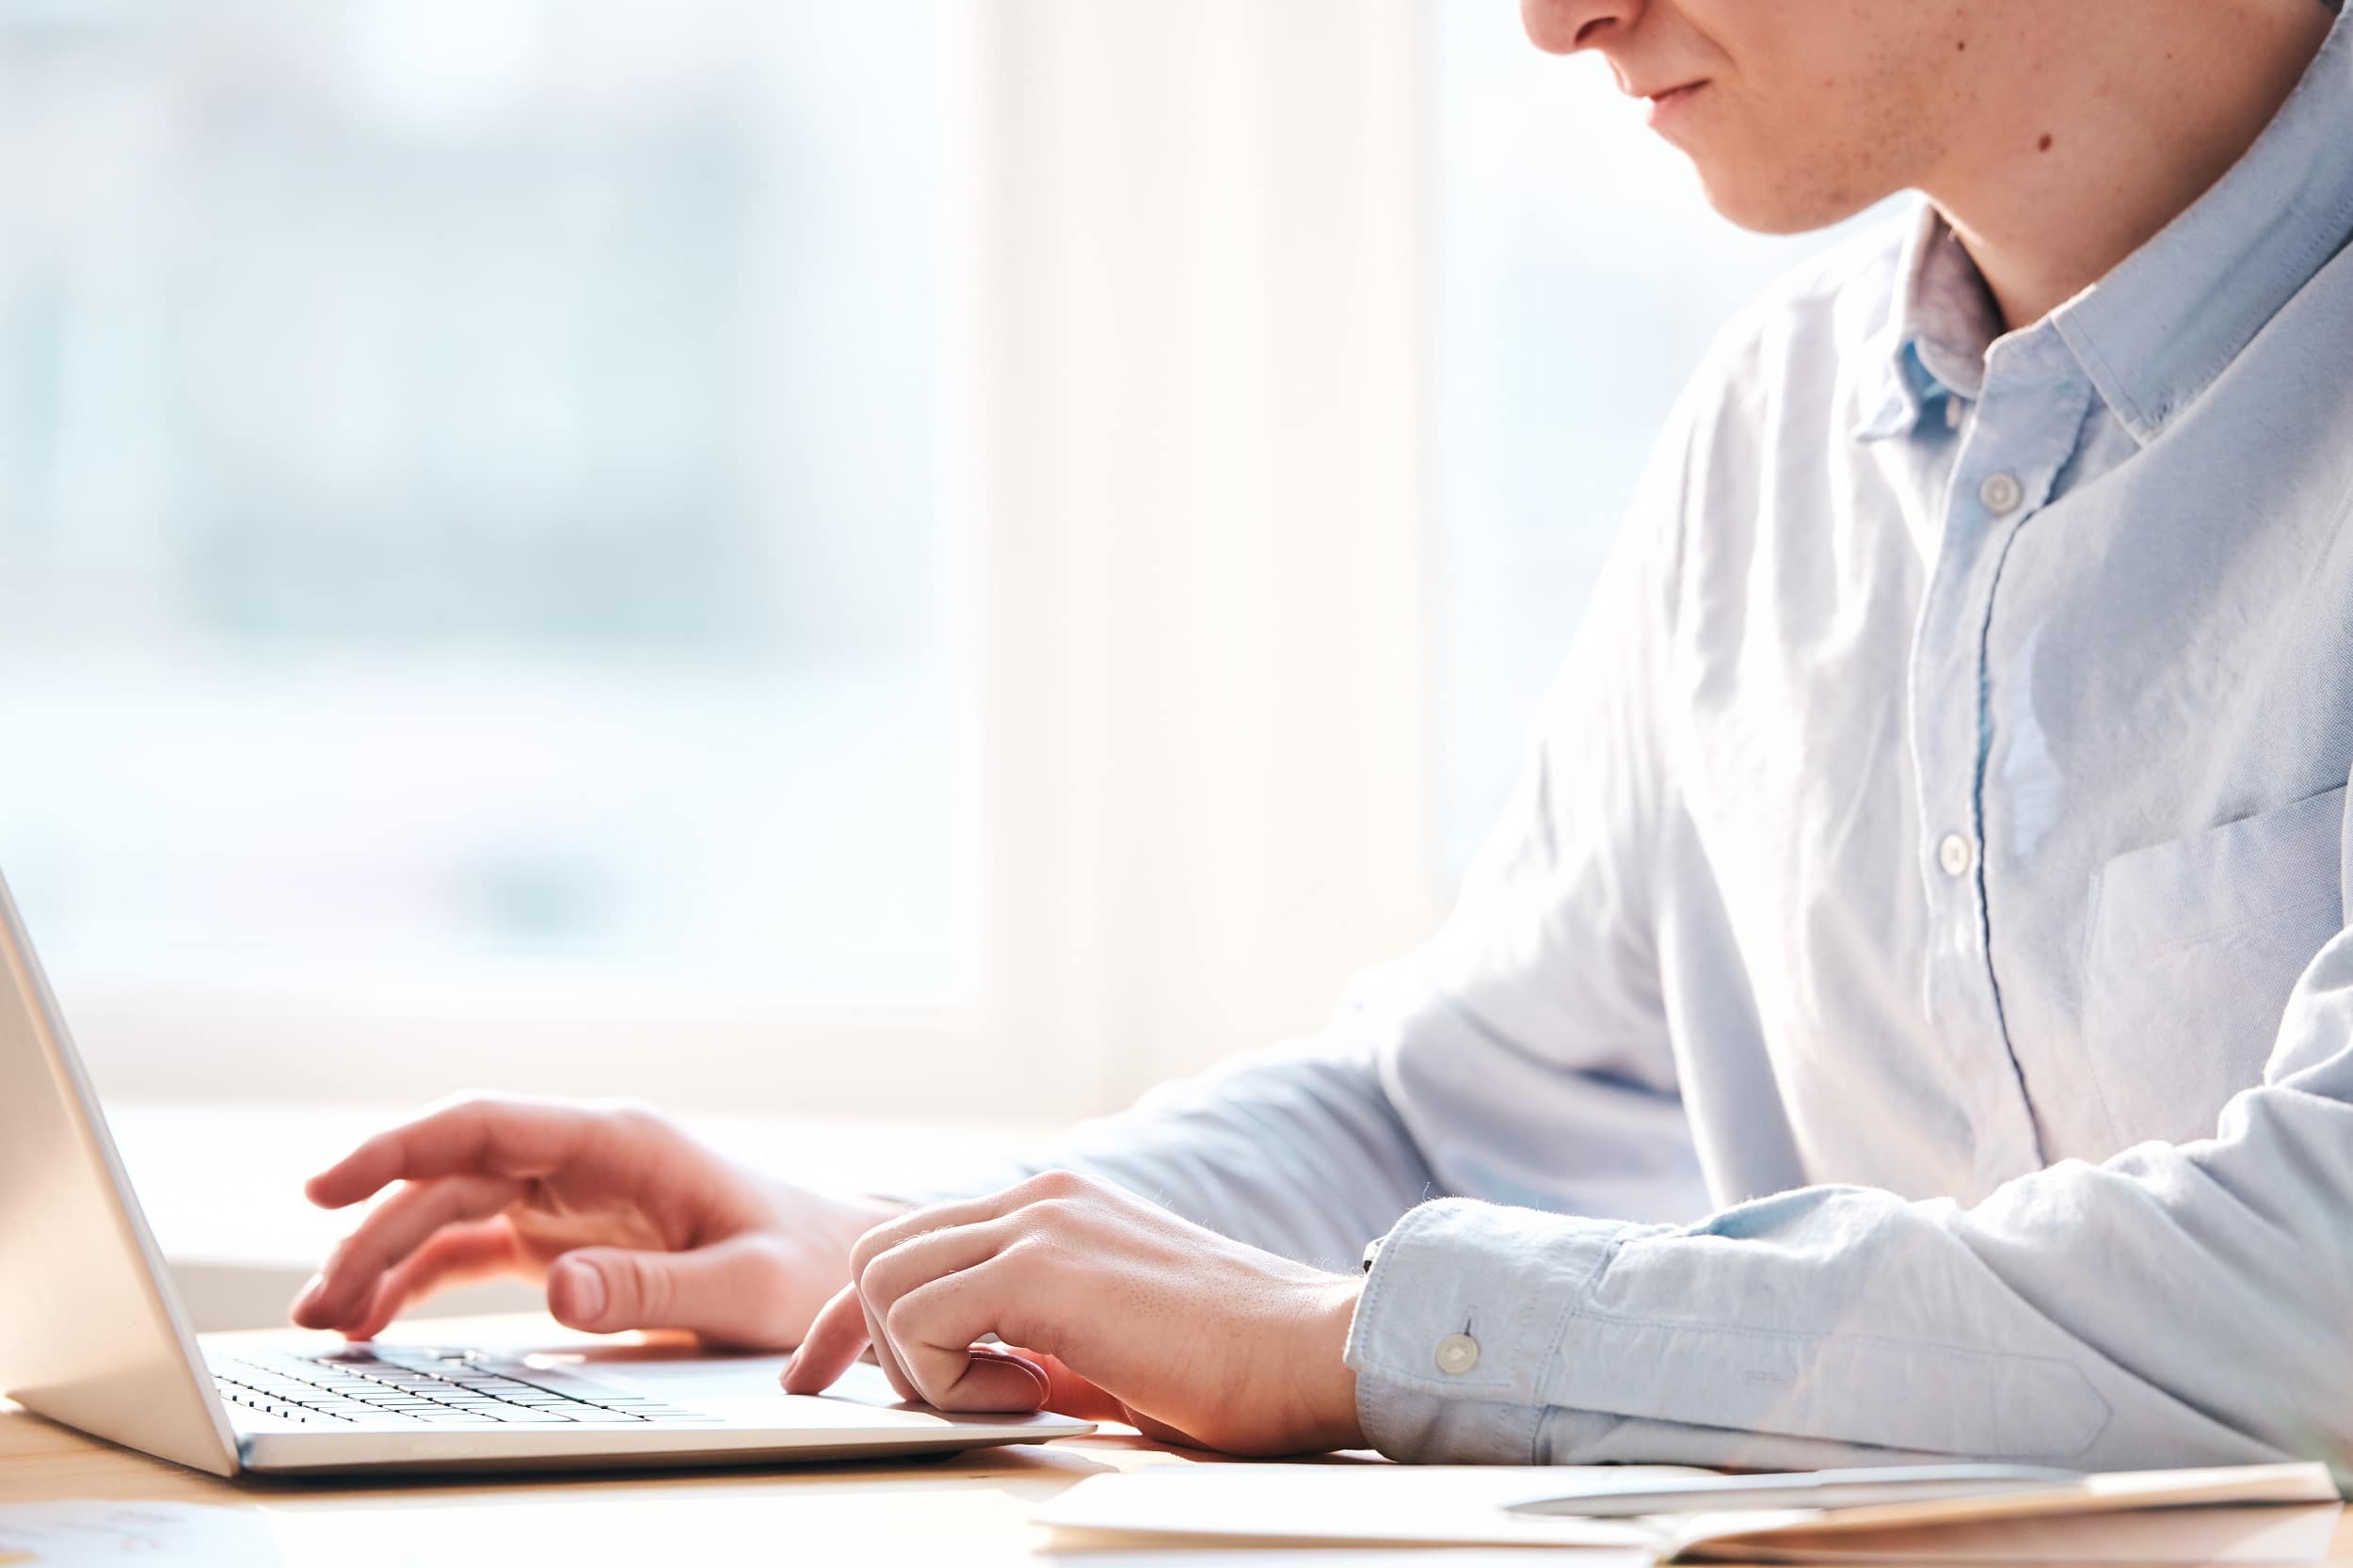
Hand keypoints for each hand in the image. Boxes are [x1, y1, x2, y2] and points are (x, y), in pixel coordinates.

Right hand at [290, 1095, 905, 1345]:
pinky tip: (375, 1318)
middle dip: (375, 1228)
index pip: (488, 1126)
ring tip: (328, 1320)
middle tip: (319, 1302)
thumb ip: (650, 1287)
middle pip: (452, 1175)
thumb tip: (556, 1286)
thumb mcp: (741, 1286)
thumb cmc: (804, 1268)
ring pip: (450, 1209)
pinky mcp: (564, 1237)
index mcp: (621, 1142)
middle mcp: (583, 1156)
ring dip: (385, 1257)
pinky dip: (419, 1278)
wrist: (839, 1269)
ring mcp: (568, 1194)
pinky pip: (473, 1247)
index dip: (400, 1147)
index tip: (329, 1185)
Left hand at [781, 1170, 1365, 1455]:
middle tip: (915, 1407)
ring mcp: (1041, 1222)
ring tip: (1013, 1399)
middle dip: (860, 1341)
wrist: (1317, 1353)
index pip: (911, 1242)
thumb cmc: (1234, 1369)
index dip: (850, 1318)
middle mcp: (1039, 1198)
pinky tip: (1031, 1397)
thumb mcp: (1108, 1349)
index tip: (815, 1374)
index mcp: (1056, 1208)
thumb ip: (1033, 1343)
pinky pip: (925, 1318)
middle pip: (878, 1253)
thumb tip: (959, 1376)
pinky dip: (950, 1377)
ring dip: (923, 1365)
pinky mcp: (1046, 1266)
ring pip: (885, 1280)